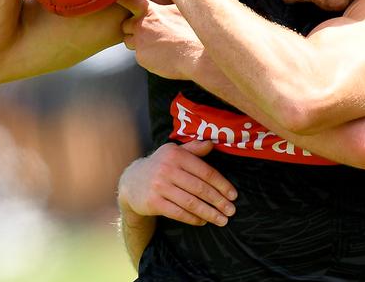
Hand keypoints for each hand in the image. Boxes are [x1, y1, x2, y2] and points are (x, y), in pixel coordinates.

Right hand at [117, 141, 236, 226]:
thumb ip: (193, 148)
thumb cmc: (160, 165)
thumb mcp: (174, 152)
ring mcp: (159, 186)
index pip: (205, 171)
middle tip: (231, 210)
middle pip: (200, 188)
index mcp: (176, 155)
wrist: (131, 181)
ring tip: (222, 220)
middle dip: (218, 201)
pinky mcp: (153, 202)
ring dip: (209, 213)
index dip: (222, 184)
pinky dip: (193, 218)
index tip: (233, 195)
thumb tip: (211, 143)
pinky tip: (203, 221)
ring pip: (191, 203)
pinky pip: (178, 213)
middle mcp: (167, 169)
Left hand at [118, 0, 200, 79]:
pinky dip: (147, 55)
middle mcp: (140, 25)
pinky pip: (139, 56)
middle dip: (134, 27)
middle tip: (150, 30)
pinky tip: (162, 54)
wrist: (197, 55)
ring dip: (138, 41)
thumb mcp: (182, 7)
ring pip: (129, 41)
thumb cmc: (193, 30)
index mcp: (149, 11)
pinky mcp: (141, 58)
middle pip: (126, 25)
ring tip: (157, 43)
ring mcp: (139, 43)